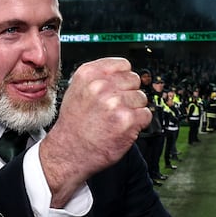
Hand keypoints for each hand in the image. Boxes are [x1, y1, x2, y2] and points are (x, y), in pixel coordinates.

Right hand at [40, 57, 151, 203]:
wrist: (69, 152)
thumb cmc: (73, 125)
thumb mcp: (76, 90)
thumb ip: (98, 78)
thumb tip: (121, 72)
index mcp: (88, 74)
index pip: (123, 65)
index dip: (124, 78)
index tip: (121, 87)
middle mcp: (101, 86)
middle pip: (134, 80)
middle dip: (129, 93)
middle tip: (117, 107)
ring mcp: (115, 103)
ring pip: (141, 98)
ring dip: (134, 109)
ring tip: (117, 119)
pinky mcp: (127, 120)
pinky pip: (146, 115)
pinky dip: (139, 123)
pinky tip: (124, 127)